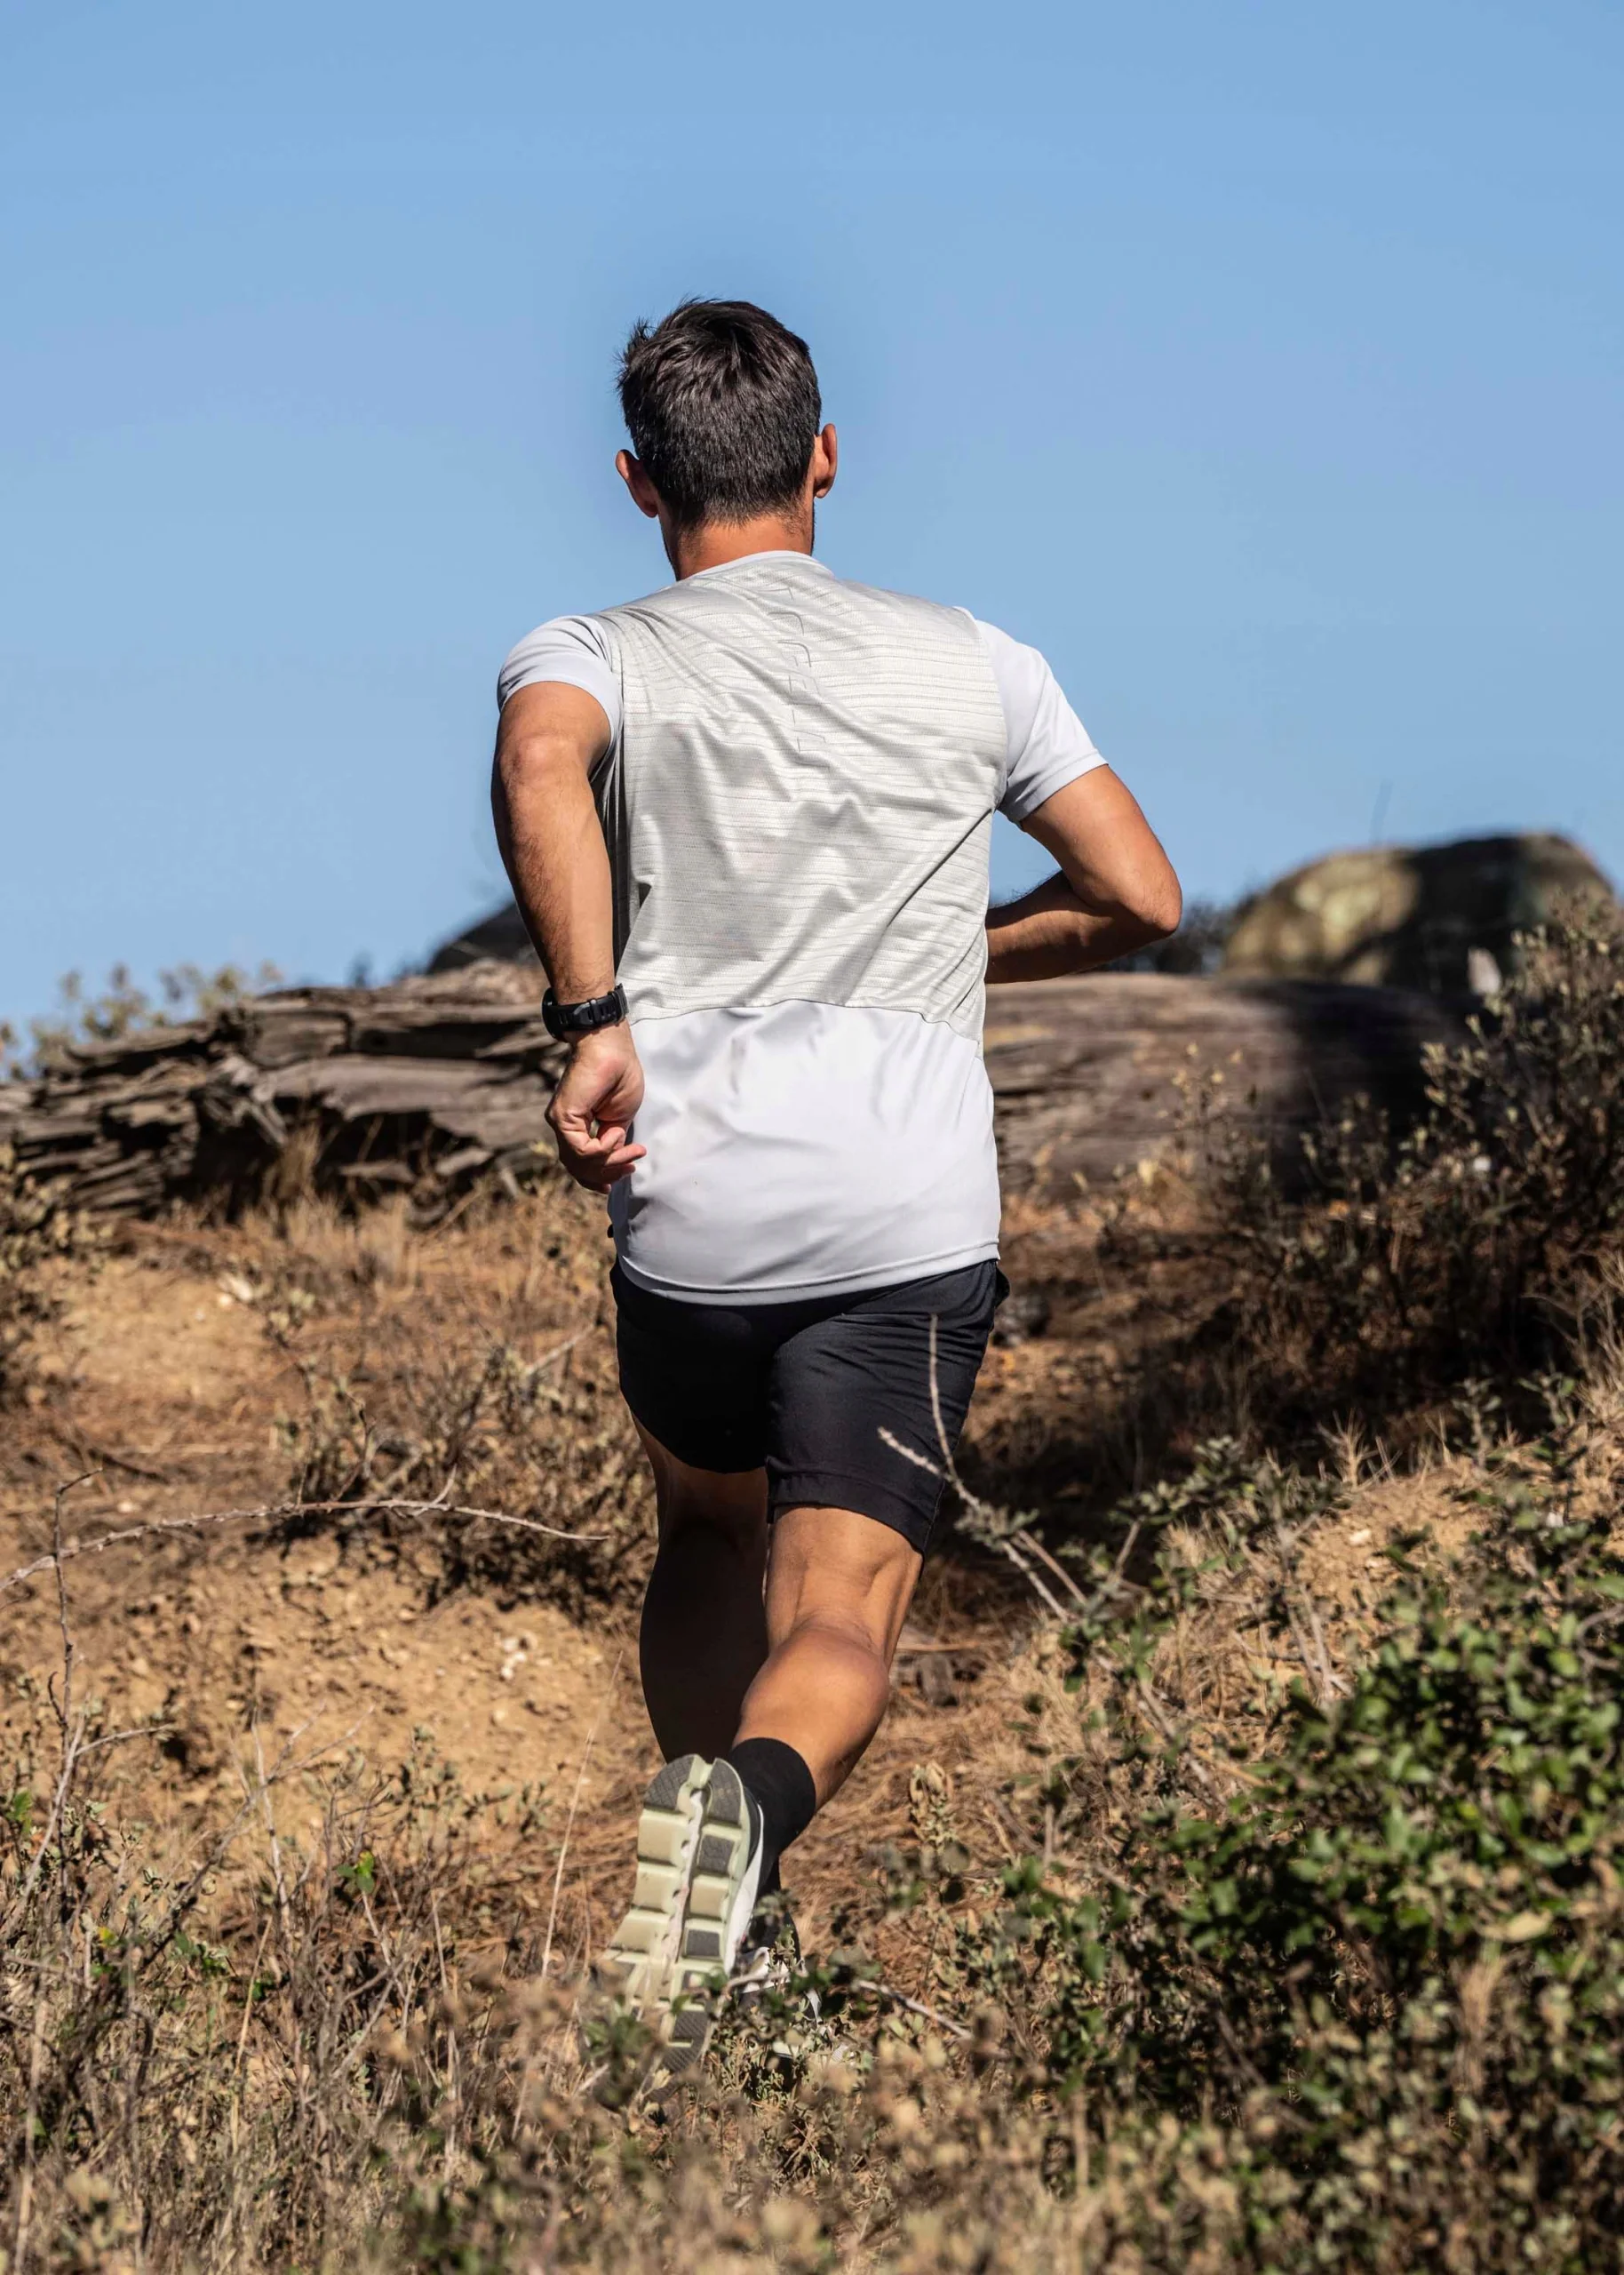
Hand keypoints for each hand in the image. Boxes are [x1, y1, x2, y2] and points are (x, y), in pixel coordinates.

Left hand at [546, 1025, 646, 1191]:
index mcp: (575, 1127)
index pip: (582, 1163)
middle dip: (609, 1173)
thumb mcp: (619, 1118)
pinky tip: (615, 1133)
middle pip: (580, 1168)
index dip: (603, 1175)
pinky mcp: (562, 1117)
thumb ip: (611, 1140)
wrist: (611, 1047)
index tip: (628, 1171)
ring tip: (631, 1153)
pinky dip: (603, 1148)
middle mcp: (563, 1127)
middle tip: (632, 1167)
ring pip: (580, 1163)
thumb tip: (612, 1160)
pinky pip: (581, 1150)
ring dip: (610, 1163)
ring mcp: (560, 1122)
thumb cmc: (619, 1075)